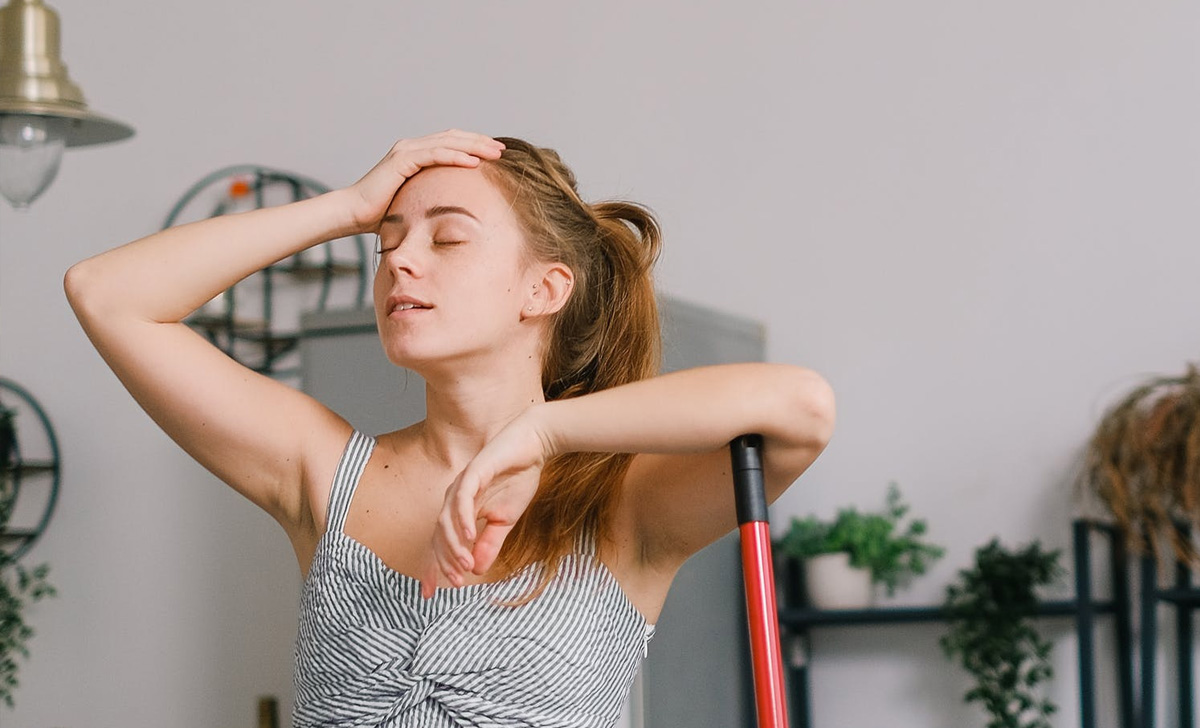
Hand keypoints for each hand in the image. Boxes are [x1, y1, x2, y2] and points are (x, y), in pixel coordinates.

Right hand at [343, 129, 504, 234]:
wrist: (355, 213)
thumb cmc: (382, 213)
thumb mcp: (416, 202)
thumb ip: (432, 198)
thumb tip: (455, 211)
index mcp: (416, 154)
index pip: (451, 143)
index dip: (474, 145)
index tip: (496, 153)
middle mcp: (411, 147)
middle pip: (453, 138)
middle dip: (479, 142)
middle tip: (501, 148)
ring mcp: (406, 150)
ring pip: (447, 143)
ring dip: (473, 146)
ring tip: (494, 152)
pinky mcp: (401, 159)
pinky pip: (434, 155)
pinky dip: (455, 157)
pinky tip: (474, 162)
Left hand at [420, 410, 553, 597]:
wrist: (533, 445)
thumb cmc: (518, 478)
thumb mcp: (506, 520)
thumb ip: (490, 543)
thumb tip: (477, 569)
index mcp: (460, 510)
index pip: (440, 542)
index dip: (432, 567)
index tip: (428, 594)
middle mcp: (454, 498)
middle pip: (439, 535)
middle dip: (445, 562)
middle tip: (456, 582)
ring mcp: (461, 484)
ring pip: (446, 520)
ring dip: (454, 546)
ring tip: (465, 565)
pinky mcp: (474, 472)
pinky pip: (462, 499)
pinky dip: (463, 519)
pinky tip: (470, 537)